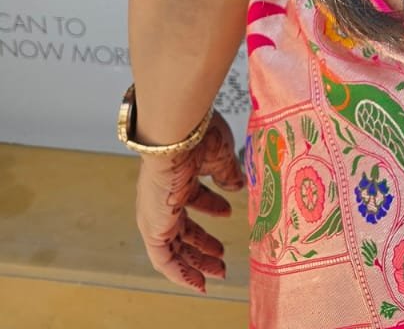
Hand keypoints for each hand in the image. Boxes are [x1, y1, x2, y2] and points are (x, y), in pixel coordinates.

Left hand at [135, 110, 244, 292]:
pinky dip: (179, 272)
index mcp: (178, 176)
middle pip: (183, 227)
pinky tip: (198, 282)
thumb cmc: (198, 134)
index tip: (228, 212)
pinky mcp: (152, 228)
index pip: (193, 197)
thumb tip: (237, 185)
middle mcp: (163, 198)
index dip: (211, 207)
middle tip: (221, 255)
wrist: (176, 133)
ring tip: (218, 273)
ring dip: (196, 262)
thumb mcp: (220, 155)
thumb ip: (227, 172)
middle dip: (203, 243)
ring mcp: (156, 213)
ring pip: (174, 246)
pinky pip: (164, 258)